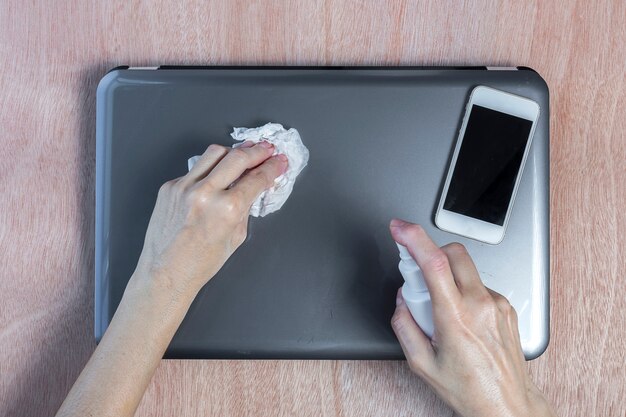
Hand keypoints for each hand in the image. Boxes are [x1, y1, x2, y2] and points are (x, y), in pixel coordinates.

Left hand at [132, 141, 287, 294]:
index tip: (279, 162)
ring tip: (243, 154)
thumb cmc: (200, 263)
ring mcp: (184, 187)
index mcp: (227, 209)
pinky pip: (195, 169)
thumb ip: (245, 208)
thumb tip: (253, 187)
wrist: (166, 272)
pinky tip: (216, 175)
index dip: (273, 167)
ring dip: (233, 152)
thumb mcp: (236, 237)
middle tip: (267, 149)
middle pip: (238, 157)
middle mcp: (205, 193)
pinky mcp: (169, 186)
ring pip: (214, 153)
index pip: (257, 178)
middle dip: (257, 151)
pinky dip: (209, 169)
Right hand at [389, 219, 555, 416]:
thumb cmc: (469, 390)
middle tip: (419, 274)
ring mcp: (497, 305)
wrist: (507, 406)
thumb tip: (402, 301)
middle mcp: (480, 305)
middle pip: (454, 253)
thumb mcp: (422, 364)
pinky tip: (461, 317)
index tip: (400, 229)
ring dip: (448, 275)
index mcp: (456, 319)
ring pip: (467, 268)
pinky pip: (479, 284)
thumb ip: (404, 326)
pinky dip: (464, 290)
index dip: (414, 239)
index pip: (435, 264)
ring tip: (442, 308)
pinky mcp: (506, 307)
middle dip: (432, 252)